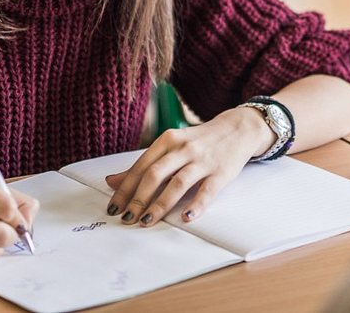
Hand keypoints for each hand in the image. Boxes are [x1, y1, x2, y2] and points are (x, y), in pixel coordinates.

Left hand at [104, 107, 271, 226]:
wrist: (237, 128)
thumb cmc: (199, 141)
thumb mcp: (171, 146)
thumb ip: (145, 164)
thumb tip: (112, 181)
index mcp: (167, 140)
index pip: (141, 166)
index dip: (125, 188)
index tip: (114, 206)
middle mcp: (183, 148)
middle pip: (155, 174)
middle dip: (138, 199)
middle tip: (126, 218)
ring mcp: (202, 160)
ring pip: (177, 183)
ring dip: (160, 204)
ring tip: (146, 221)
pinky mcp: (220, 172)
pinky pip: (206, 190)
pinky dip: (196, 205)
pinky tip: (186, 218)